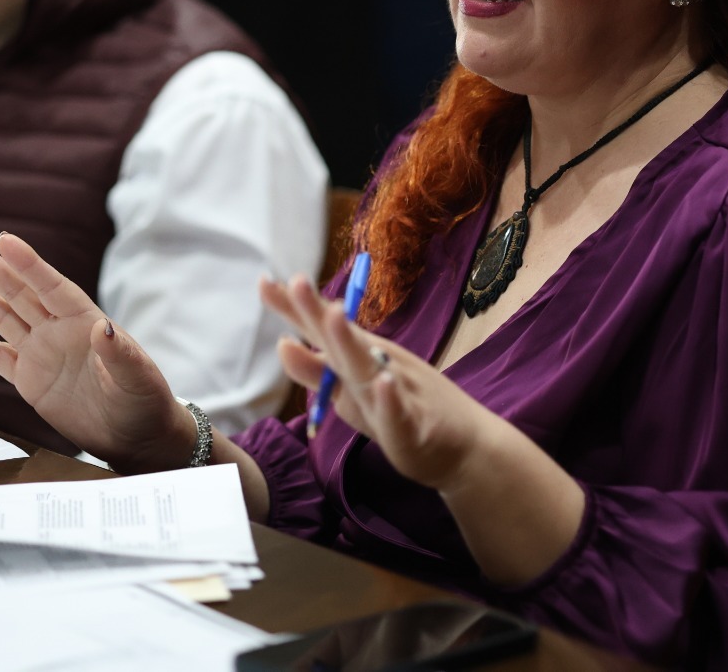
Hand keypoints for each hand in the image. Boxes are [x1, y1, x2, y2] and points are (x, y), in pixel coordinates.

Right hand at [0, 232, 194, 472]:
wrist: (136, 437)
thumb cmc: (144, 401)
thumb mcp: (137, 377)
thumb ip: (120, 354)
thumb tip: (105, 328)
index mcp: (85, 322)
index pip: (52, 287)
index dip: (28, 264)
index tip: (5, 241)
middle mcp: (59, 332)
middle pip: (20, 293)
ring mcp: (42, 354)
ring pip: (4, 318)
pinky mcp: (30, 381)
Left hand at [262, 273, 586, 584]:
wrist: (465, 447)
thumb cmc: (404, 410)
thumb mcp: (352, 393)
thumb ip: (318, 371)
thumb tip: (282, 343)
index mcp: (361, 357)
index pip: (322, 329)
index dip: (294, 308)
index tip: (263, 281)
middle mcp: (378, 366)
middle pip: (342, 339)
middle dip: (317, 313)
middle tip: (295, 281)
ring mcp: (398, 394)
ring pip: (369, 368)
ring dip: (350, 342)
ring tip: (333, 314)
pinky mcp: (414, 428)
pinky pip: (399, 413)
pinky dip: (390, 399)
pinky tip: (382, 383)